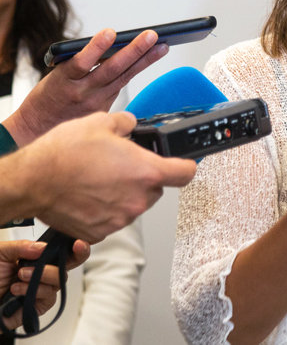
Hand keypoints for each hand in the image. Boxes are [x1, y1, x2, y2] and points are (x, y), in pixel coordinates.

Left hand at [0, 238, 88, 329]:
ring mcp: (41, 289)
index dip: (77, 246)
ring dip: (41, 277)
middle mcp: (42, 272)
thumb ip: (22, 247)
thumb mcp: (0, 253)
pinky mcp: (38, 306)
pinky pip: (49, 297)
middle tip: (53, 258)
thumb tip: (43, 248)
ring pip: (59, 281)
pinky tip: (18, 289)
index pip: (63, 250)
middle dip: (69, 260)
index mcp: (36, 257)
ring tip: (20, 276)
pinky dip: (35, 291)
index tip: (79, 243)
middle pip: (70, 265)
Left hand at [6, 29, 168, 144]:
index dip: (148, 62)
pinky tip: (109, 35)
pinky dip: (97, 48)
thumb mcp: (90, 112)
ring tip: (147, 36)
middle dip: (145, 54)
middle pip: (126, 71)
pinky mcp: (63, 80)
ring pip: (111, 67)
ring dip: (131, 50)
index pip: (130, 76)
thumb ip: (104, 93)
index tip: (163, 48)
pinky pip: (83, 62)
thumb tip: (119, 67)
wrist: (32, 130)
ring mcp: (81, 88)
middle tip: (161, 40)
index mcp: (105, 100)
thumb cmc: (59, 119)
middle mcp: (96, 94)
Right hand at [12, 111, 195, 242]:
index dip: (184, 165)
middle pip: (156, 188)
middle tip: (119, 166)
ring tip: (98, 178)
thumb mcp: (101, 122)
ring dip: (123, 193)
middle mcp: (138, 199)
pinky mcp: (101, 232)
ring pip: (133, 204)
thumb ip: (127, 123)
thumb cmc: (64, 154)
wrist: (31, 181)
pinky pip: (112, 219)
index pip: (186, 173)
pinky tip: (88, 195)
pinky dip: (105, 209)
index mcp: (146, 172)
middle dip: (143, 177)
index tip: (180, 164)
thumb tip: (131, 124)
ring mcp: (120, 219)